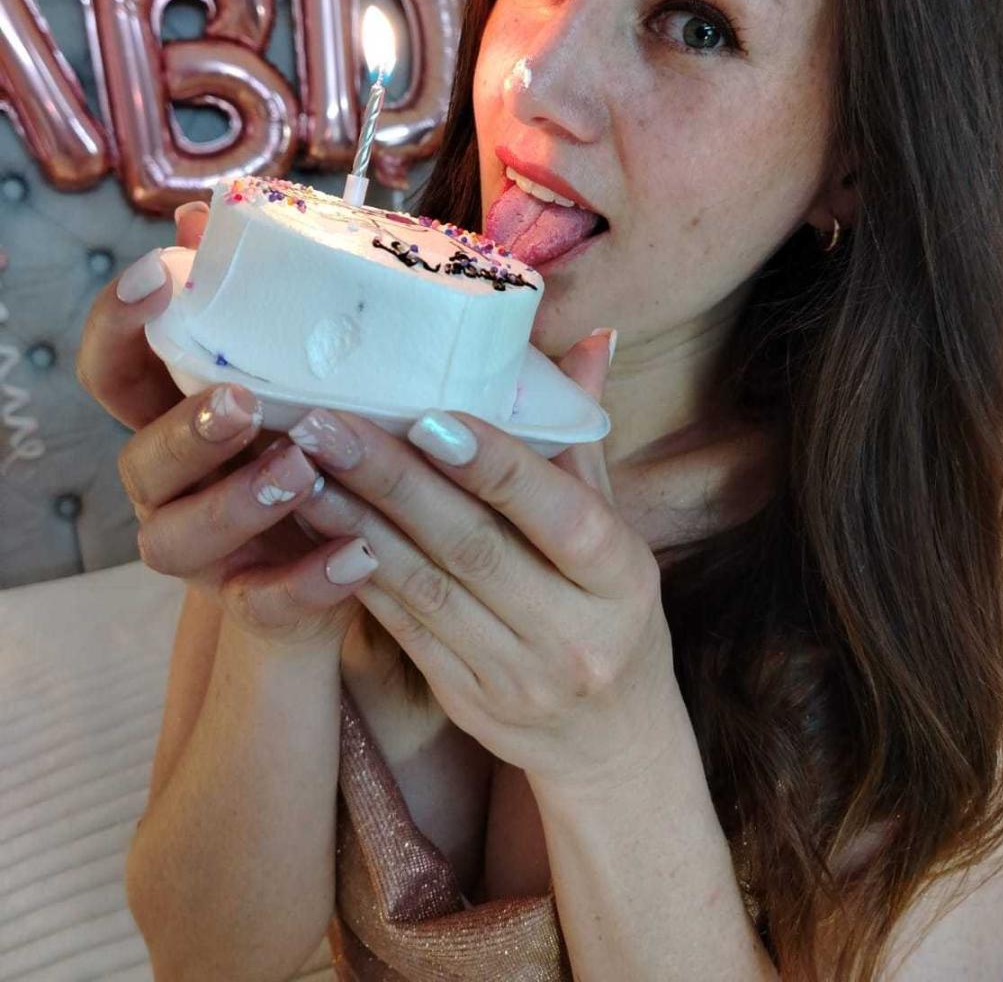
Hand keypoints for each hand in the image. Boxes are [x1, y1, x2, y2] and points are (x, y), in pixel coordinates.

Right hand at [75, 202, 381, 653]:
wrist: (361, 533)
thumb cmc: (326, 420)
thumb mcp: (304, 358)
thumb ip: (262, 295)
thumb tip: (208, 212)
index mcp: (173, 411)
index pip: (113, 366)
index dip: (119, 323)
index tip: (159, 276)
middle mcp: (171, 482)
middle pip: (141, 459)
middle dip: (186, 430)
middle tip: (243, 403)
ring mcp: (206, 549)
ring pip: (178, 539)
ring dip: (236, 504)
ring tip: (302, 474)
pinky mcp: (256, 602)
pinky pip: (267, 604)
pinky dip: (309, 581)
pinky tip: (361, 553)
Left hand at [285, 330, 683, 793]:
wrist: (613, 742)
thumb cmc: (613, 610)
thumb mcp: (618, 532)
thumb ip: (582, 443)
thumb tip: (587, 340)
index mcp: (622, 577)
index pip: (558, 514)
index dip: (495, 466)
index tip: (429, 417)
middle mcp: (571, 631)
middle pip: (472, 547)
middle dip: (393, 481)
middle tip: (326, 423)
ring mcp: (514, 674)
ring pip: (422, 587)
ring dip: (354, 522)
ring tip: (300, 466)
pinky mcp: (464, 697)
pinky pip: (401, 625)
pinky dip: (355, 569)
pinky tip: (316, 525)